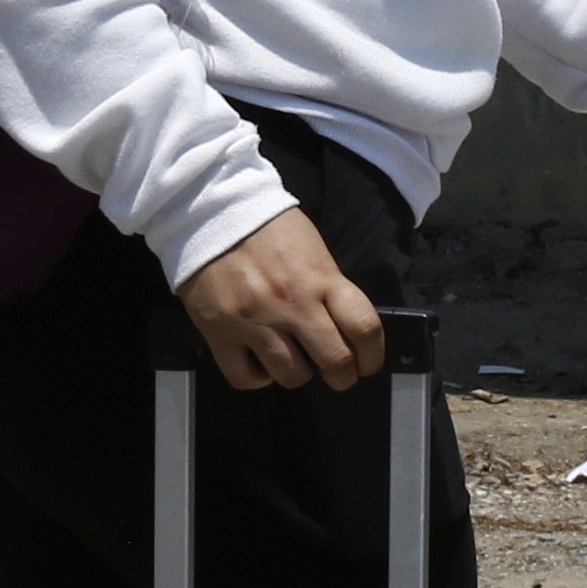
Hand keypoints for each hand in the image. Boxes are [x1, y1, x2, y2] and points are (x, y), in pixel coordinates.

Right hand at [178, 208, 386, 390]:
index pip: (365, 328)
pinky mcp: (220, 332)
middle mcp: (293, 303)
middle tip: (337, 373)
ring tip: (292, 359)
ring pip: (292, 376)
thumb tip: (343, 327)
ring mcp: (255, 321)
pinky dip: (258, 377)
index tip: (367, 363)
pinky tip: (259, 362)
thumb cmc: (268, 227)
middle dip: (343, 376)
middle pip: (335, 361)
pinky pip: (245, 378)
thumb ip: (329, 288)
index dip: (373, 355)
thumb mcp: (312, 250)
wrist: (213, 210)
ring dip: (299, 373)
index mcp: (321, 278)